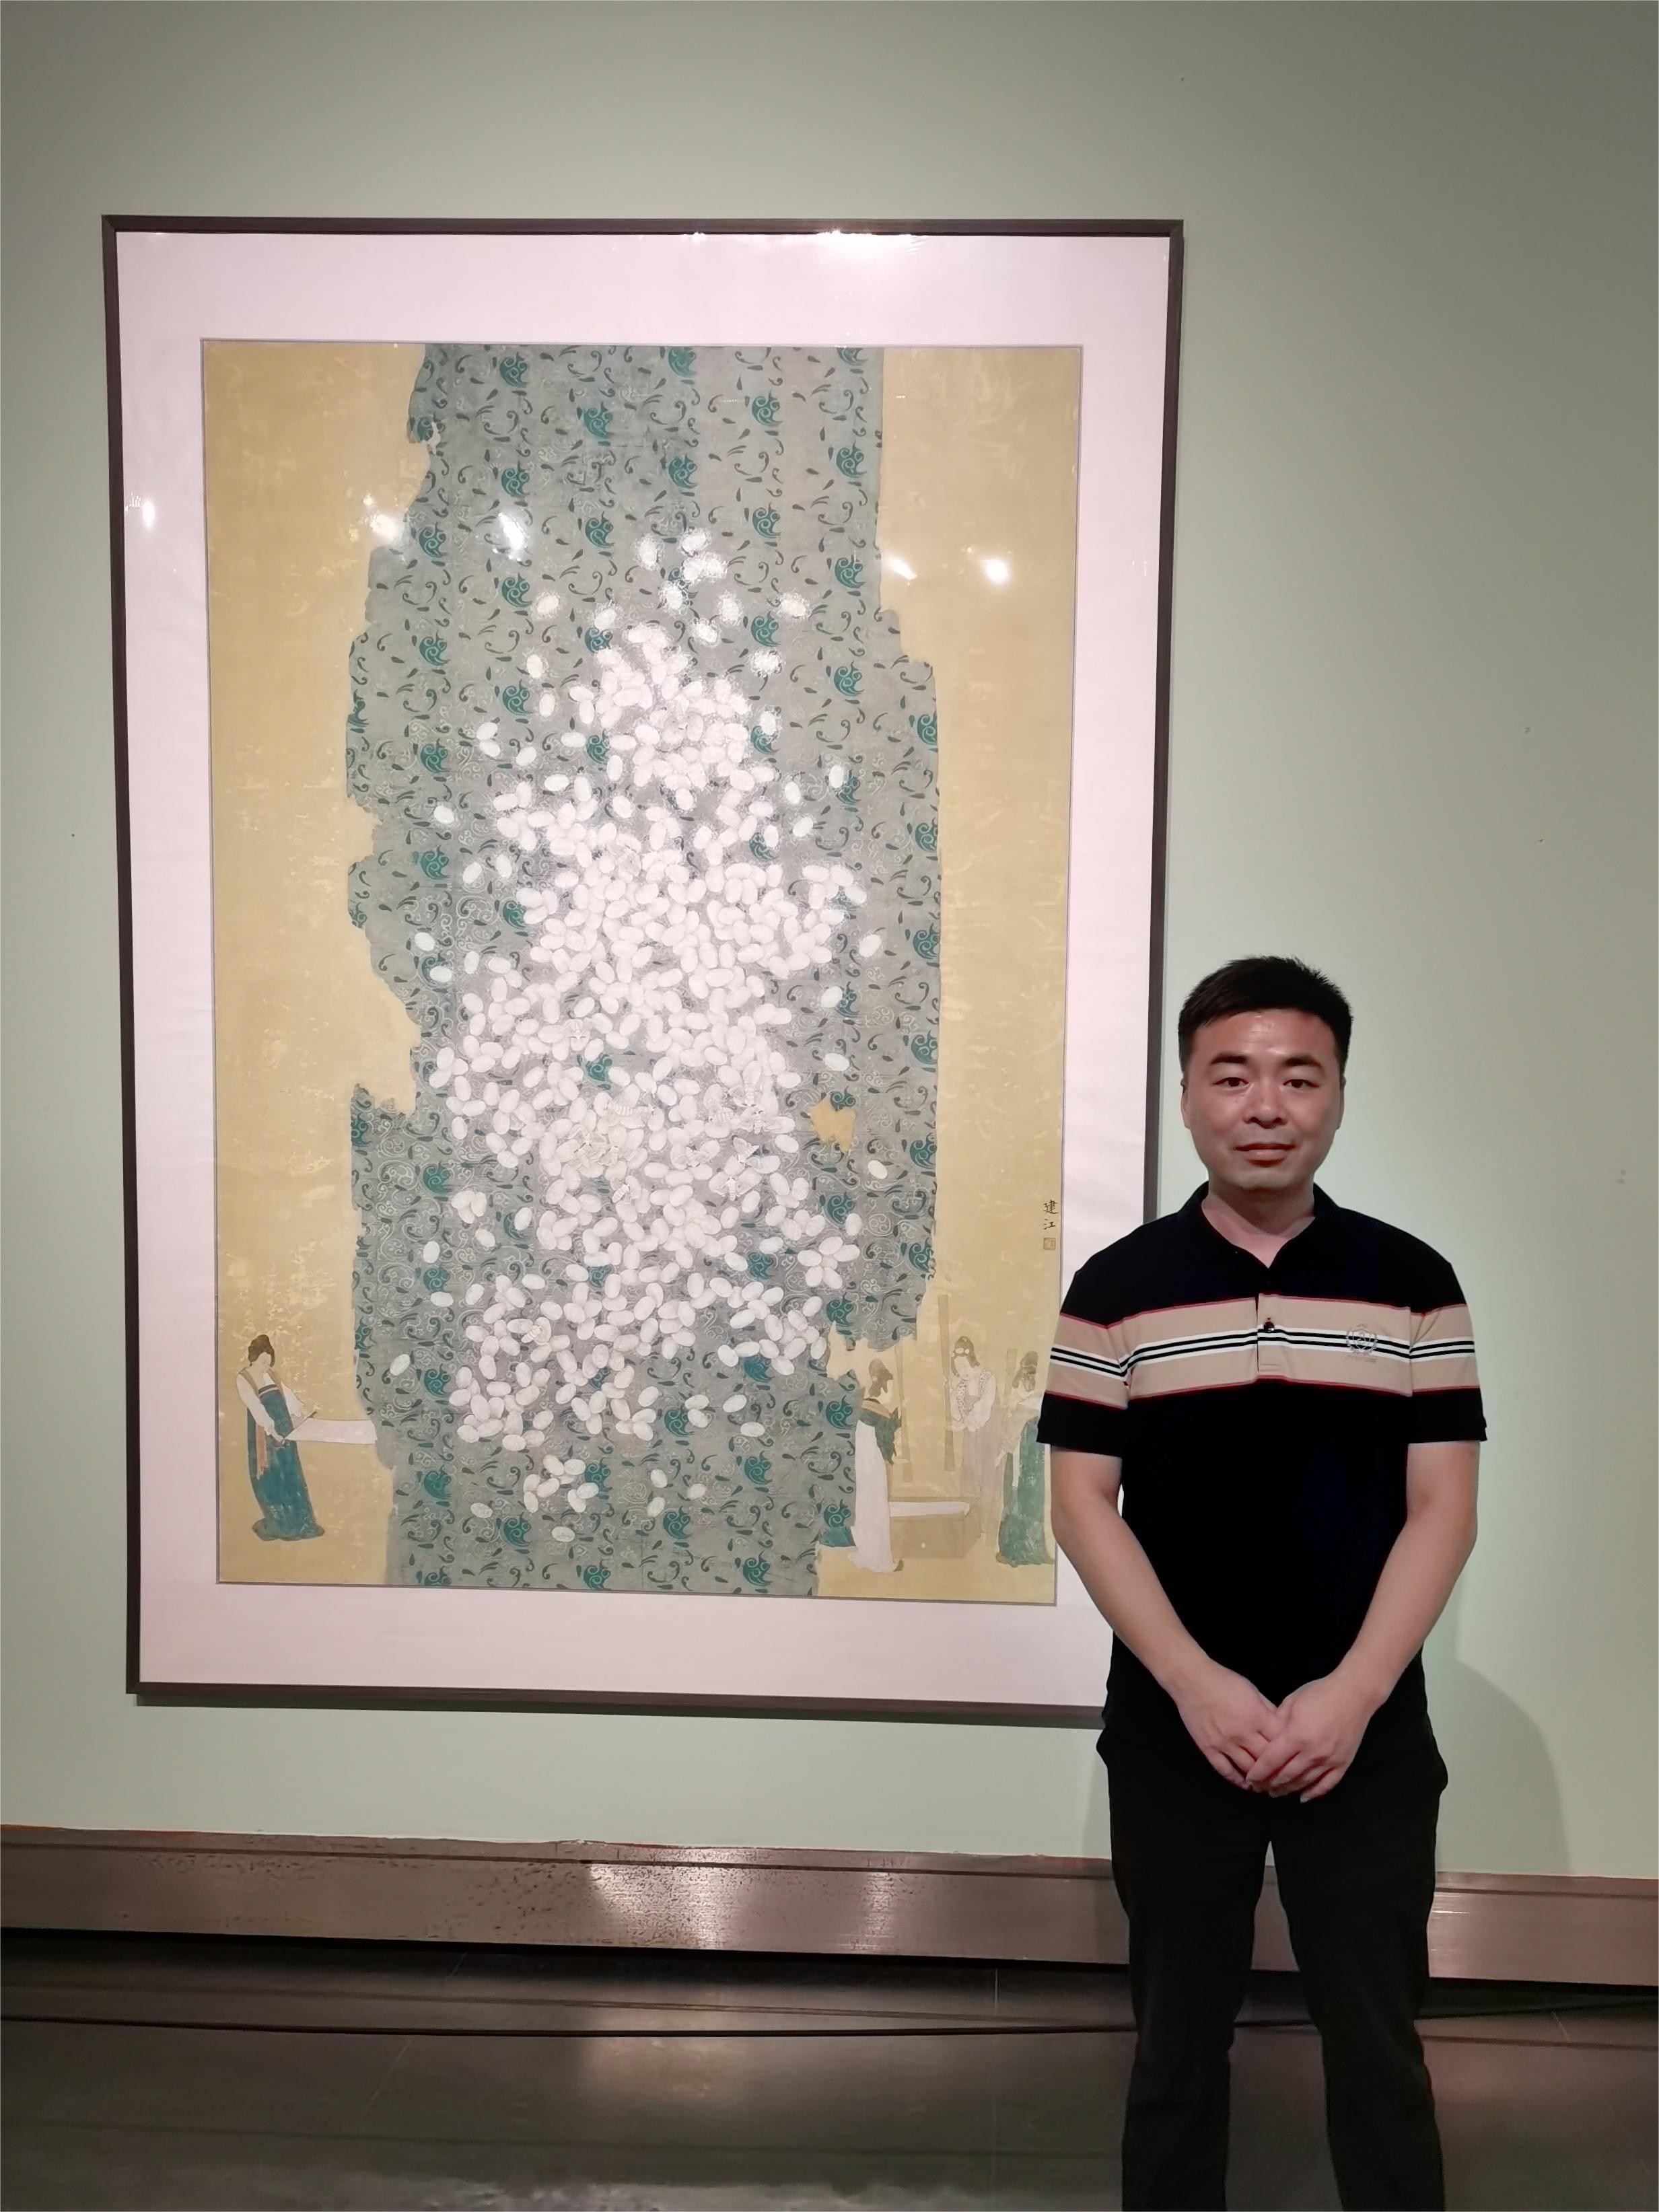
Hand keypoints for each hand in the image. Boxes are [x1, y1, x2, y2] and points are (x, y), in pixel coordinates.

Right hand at [1170, 1660, 1281, 1786]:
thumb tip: (1281, 1727)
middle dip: (1277, 1769)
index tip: (1293, 1757)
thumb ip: (1268, 1710)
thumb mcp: (1253, 1691)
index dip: (1288, 1751)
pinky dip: (1237, 1780)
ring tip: (1267, 1783)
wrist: (1191, 1680)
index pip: (1280, 1742)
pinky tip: (1246, 1784)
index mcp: (1257, 1717)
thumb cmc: (1224, 1681)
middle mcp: (1243, 1733)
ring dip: (1259, 1779)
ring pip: (1248, 1769)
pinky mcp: (1209, 1749)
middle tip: (1283, 1775)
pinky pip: (1225, 1770)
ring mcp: (1224, 1743)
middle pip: (1266, 1759)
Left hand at [1245, 1671, 1380, 1800]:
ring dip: (1288, 1790)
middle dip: (1269, 1784)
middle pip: (1286, 1776)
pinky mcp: (1343, 1764)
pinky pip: (1326, 1785)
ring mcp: (1329, 1761)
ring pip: (1304, 1783)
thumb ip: (1277, 1724)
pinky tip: (1303, 1797)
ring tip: (1275, 1792)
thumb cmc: (1319, 1694)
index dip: (1258, 1773)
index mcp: (1296, 1736)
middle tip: (1259, 1788)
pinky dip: (1314, 1793)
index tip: (1249, 1779)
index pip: (1271, 1761)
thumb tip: (1265, 1739)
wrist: (1354, 1694)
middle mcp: (1312, 1753)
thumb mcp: (1291, 1703)